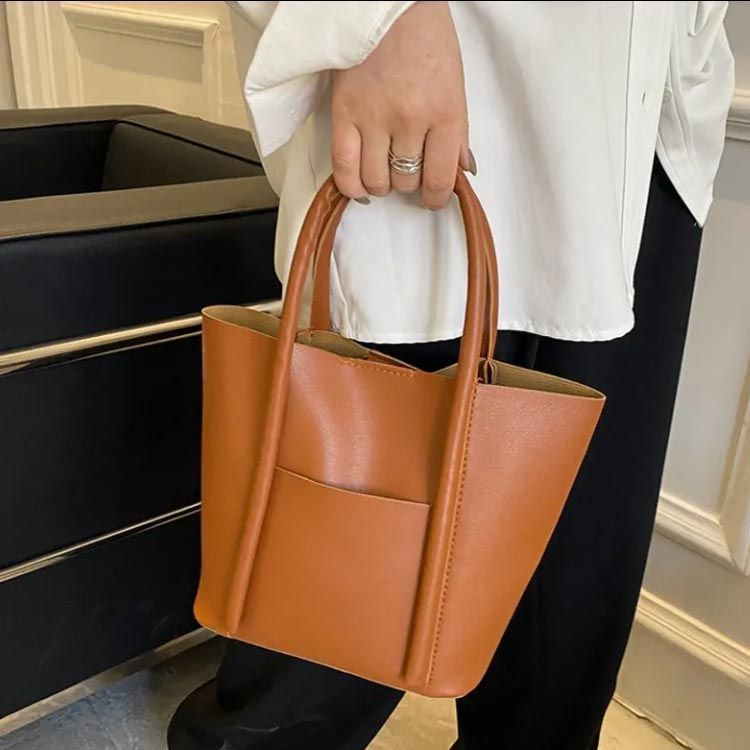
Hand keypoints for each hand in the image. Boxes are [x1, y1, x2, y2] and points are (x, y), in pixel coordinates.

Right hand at [331, 1, 473, 209]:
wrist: (386, 2)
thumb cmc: (425, 36)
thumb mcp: (455, 82)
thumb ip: (458, 131)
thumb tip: (463, 170)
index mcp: (444, 112)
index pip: (440, 179)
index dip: (435, 197)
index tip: (432, 198)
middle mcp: (410, 121)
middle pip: (406, 182)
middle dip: (408, 183)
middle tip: (407, 169)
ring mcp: (374, 119)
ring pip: (376, 181)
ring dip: (382, 184)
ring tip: (383, 170)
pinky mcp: (343, 114)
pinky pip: (344, 168)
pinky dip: (352, 186)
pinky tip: (359, 186)